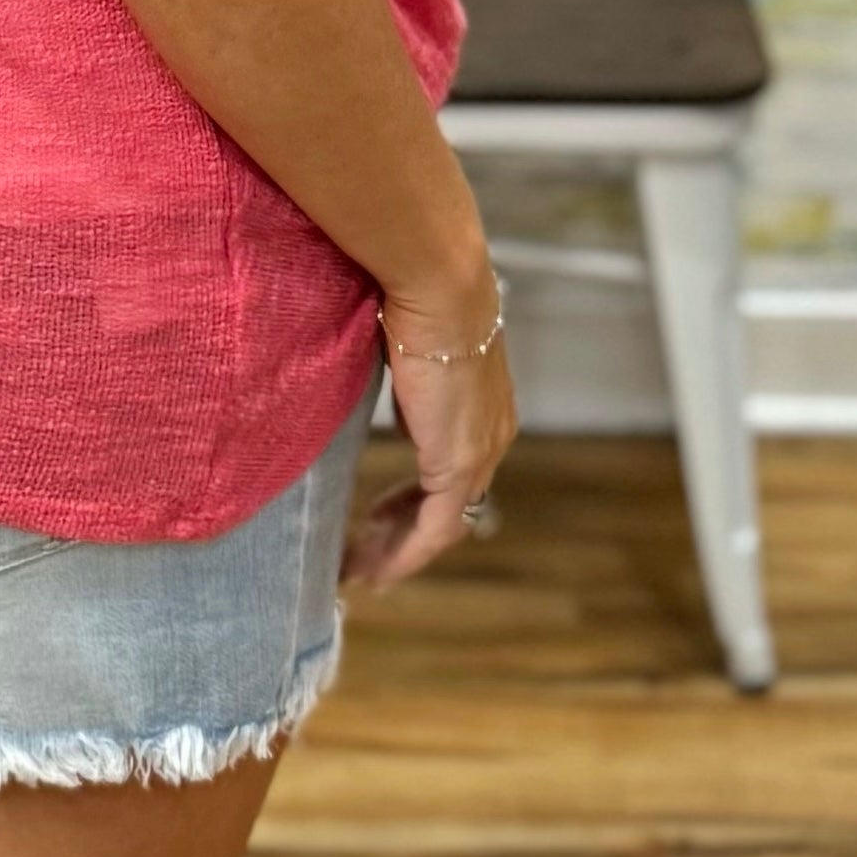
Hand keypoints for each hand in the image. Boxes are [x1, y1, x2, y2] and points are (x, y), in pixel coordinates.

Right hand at [342, 272, 519, 592]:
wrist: (441, 288)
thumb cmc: (418, 298)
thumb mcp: (410, 346)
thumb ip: (405, 379)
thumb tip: (385, 392)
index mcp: (485, 407)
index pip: (455, 469)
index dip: (416, 494)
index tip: (381, 510)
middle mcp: (492, 436)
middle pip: (451, 504)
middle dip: (407, 529)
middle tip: (369, 547)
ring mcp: (479, 454)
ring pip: (443, 523)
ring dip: (401, 548)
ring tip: (365, 568)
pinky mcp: (459, 465)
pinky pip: (435, 529)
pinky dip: (407, 553)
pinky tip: (377, 568)